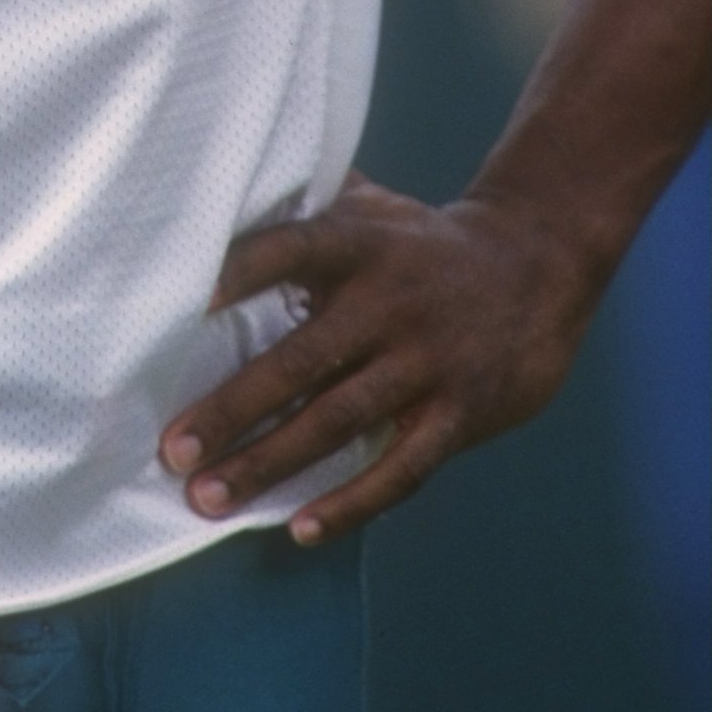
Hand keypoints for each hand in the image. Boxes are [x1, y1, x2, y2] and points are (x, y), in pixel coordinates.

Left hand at [158, 172, 595, 546]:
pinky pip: (401, 468)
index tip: (177, 305)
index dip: (235, 274)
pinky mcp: (459, 413)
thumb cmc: (425, 242)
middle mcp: (388, 303)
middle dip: (232, 408)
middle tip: (173, 448)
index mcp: (359, 244)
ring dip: (270, 463)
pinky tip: (301, 528)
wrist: (538, 268)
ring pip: (338, 422)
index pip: (286, 251)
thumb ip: (307, 200)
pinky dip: (351, 503)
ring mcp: (426, 362)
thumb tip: (224, 182)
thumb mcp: (374, 208)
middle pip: (299, 359)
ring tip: (210, 496)